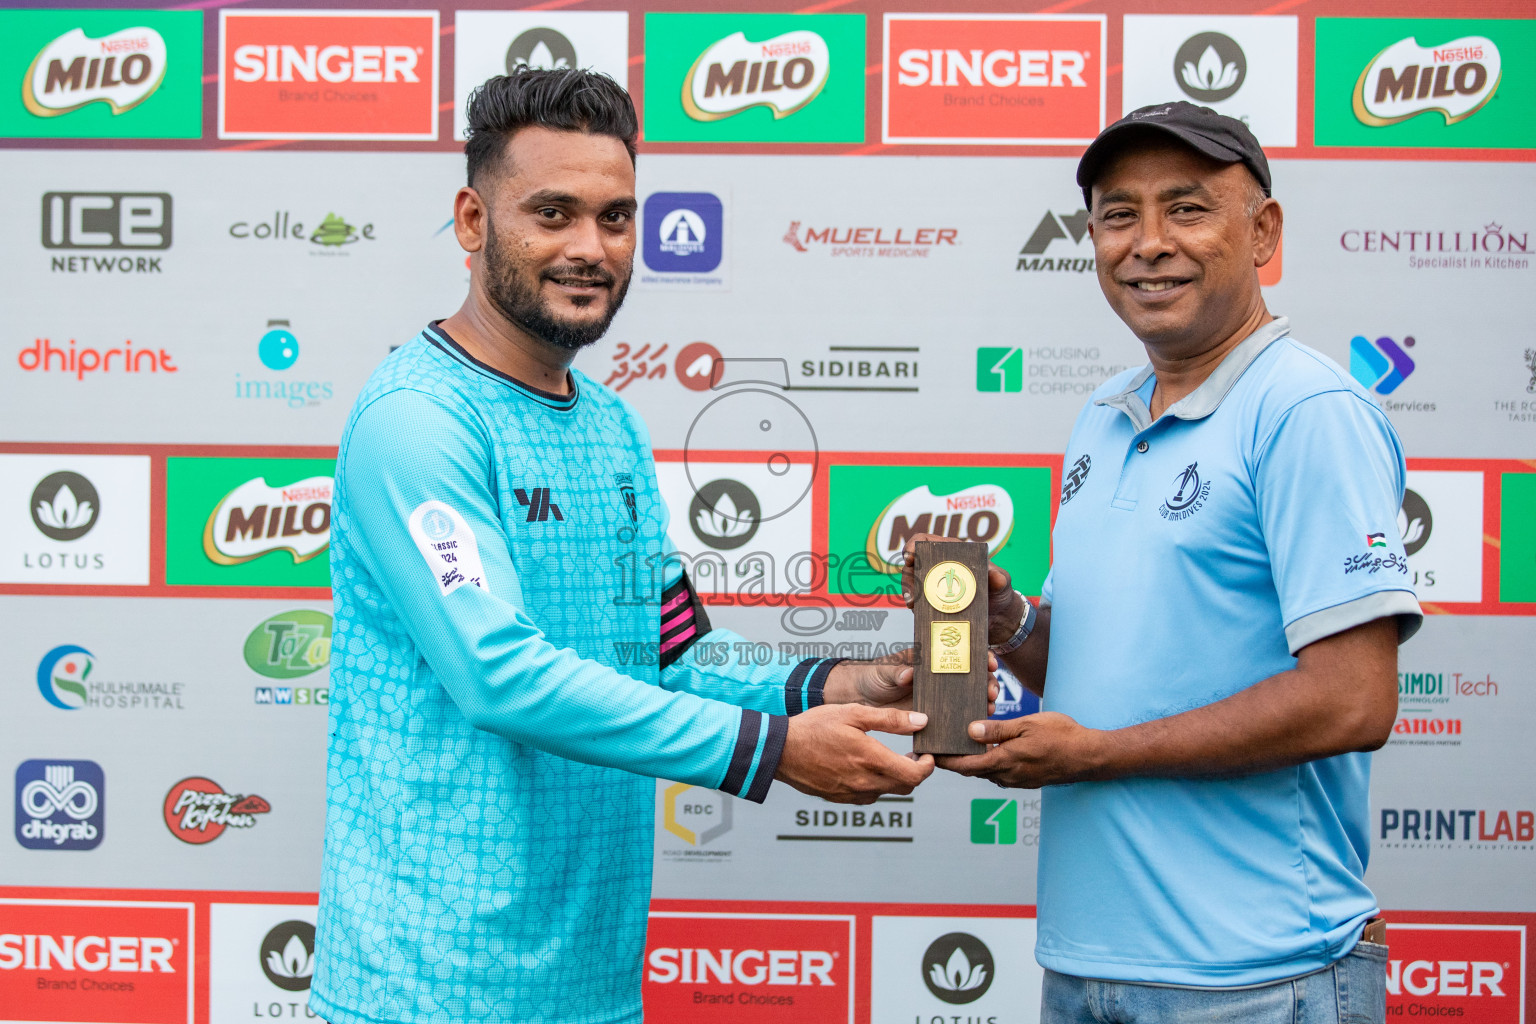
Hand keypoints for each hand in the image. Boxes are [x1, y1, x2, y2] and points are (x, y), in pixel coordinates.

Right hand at [776, 705, 934, 803]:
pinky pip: (868, 796)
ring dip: (894, 778)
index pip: (916, 775)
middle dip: (914, 771)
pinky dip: (875, 784)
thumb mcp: (853, 713)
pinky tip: (864, 767)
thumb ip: (890, 719)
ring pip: (888, 792)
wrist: (781, 750)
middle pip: (906, 786)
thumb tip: (921, 721)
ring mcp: (852, 793)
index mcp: (872, 760)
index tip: (926, 754)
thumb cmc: (814, 727)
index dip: (928, 766)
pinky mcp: (841, 799)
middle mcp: (865, 782)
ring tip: (885, 758)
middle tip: (910, 754)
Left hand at [823, 649, 999, 712]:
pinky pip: (952, 718)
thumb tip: (909, 674)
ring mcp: (937, 697)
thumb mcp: (884, 669)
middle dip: (986, 681)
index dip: (979, 656)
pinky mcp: (931, 715)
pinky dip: (965, 720)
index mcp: (930, 659)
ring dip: (981, 701)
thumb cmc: (872, 675)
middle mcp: (938, 677)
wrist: (859, 697)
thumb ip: (897, 671)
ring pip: (966, 697)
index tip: (989, 662)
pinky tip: (974, 726)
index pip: (960, 653)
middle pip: (970, 676)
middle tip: (991, 689)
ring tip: (989, 707)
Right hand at [900, 533, 1026, 644]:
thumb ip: (1000, 578)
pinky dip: (915, 607)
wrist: (998, 618)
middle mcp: (939, 566)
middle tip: (912, 593)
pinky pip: (918, 603)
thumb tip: (995, 576)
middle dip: (908, 578)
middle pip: (913, 565)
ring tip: (913, 606)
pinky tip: (917, 613)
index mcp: (953, 553)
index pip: (926, 541)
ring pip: (912, 584)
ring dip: (909, 593)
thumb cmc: (999, 592)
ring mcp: (934, 585)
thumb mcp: (1002, 583)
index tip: (910, 557)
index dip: (913, 545)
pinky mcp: (933, 603)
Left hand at [935, 712, 1106, 788]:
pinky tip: (988, 750)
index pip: (965, 765)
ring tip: (959, 745)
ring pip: (986, 772)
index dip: (945, 761)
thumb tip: (970, 731)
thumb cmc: (1062, 735)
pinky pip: (1000, 773)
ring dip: (973, 762)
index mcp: (1005, 762)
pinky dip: (989, 763)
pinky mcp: (1026, 780)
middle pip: (972, 770)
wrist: (1090, 756)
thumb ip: (998, 730)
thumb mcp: (1028, 725)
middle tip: (938, 747)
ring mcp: (1018, 781)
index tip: (928, 754)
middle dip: (954, 761)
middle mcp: (1008, 776)